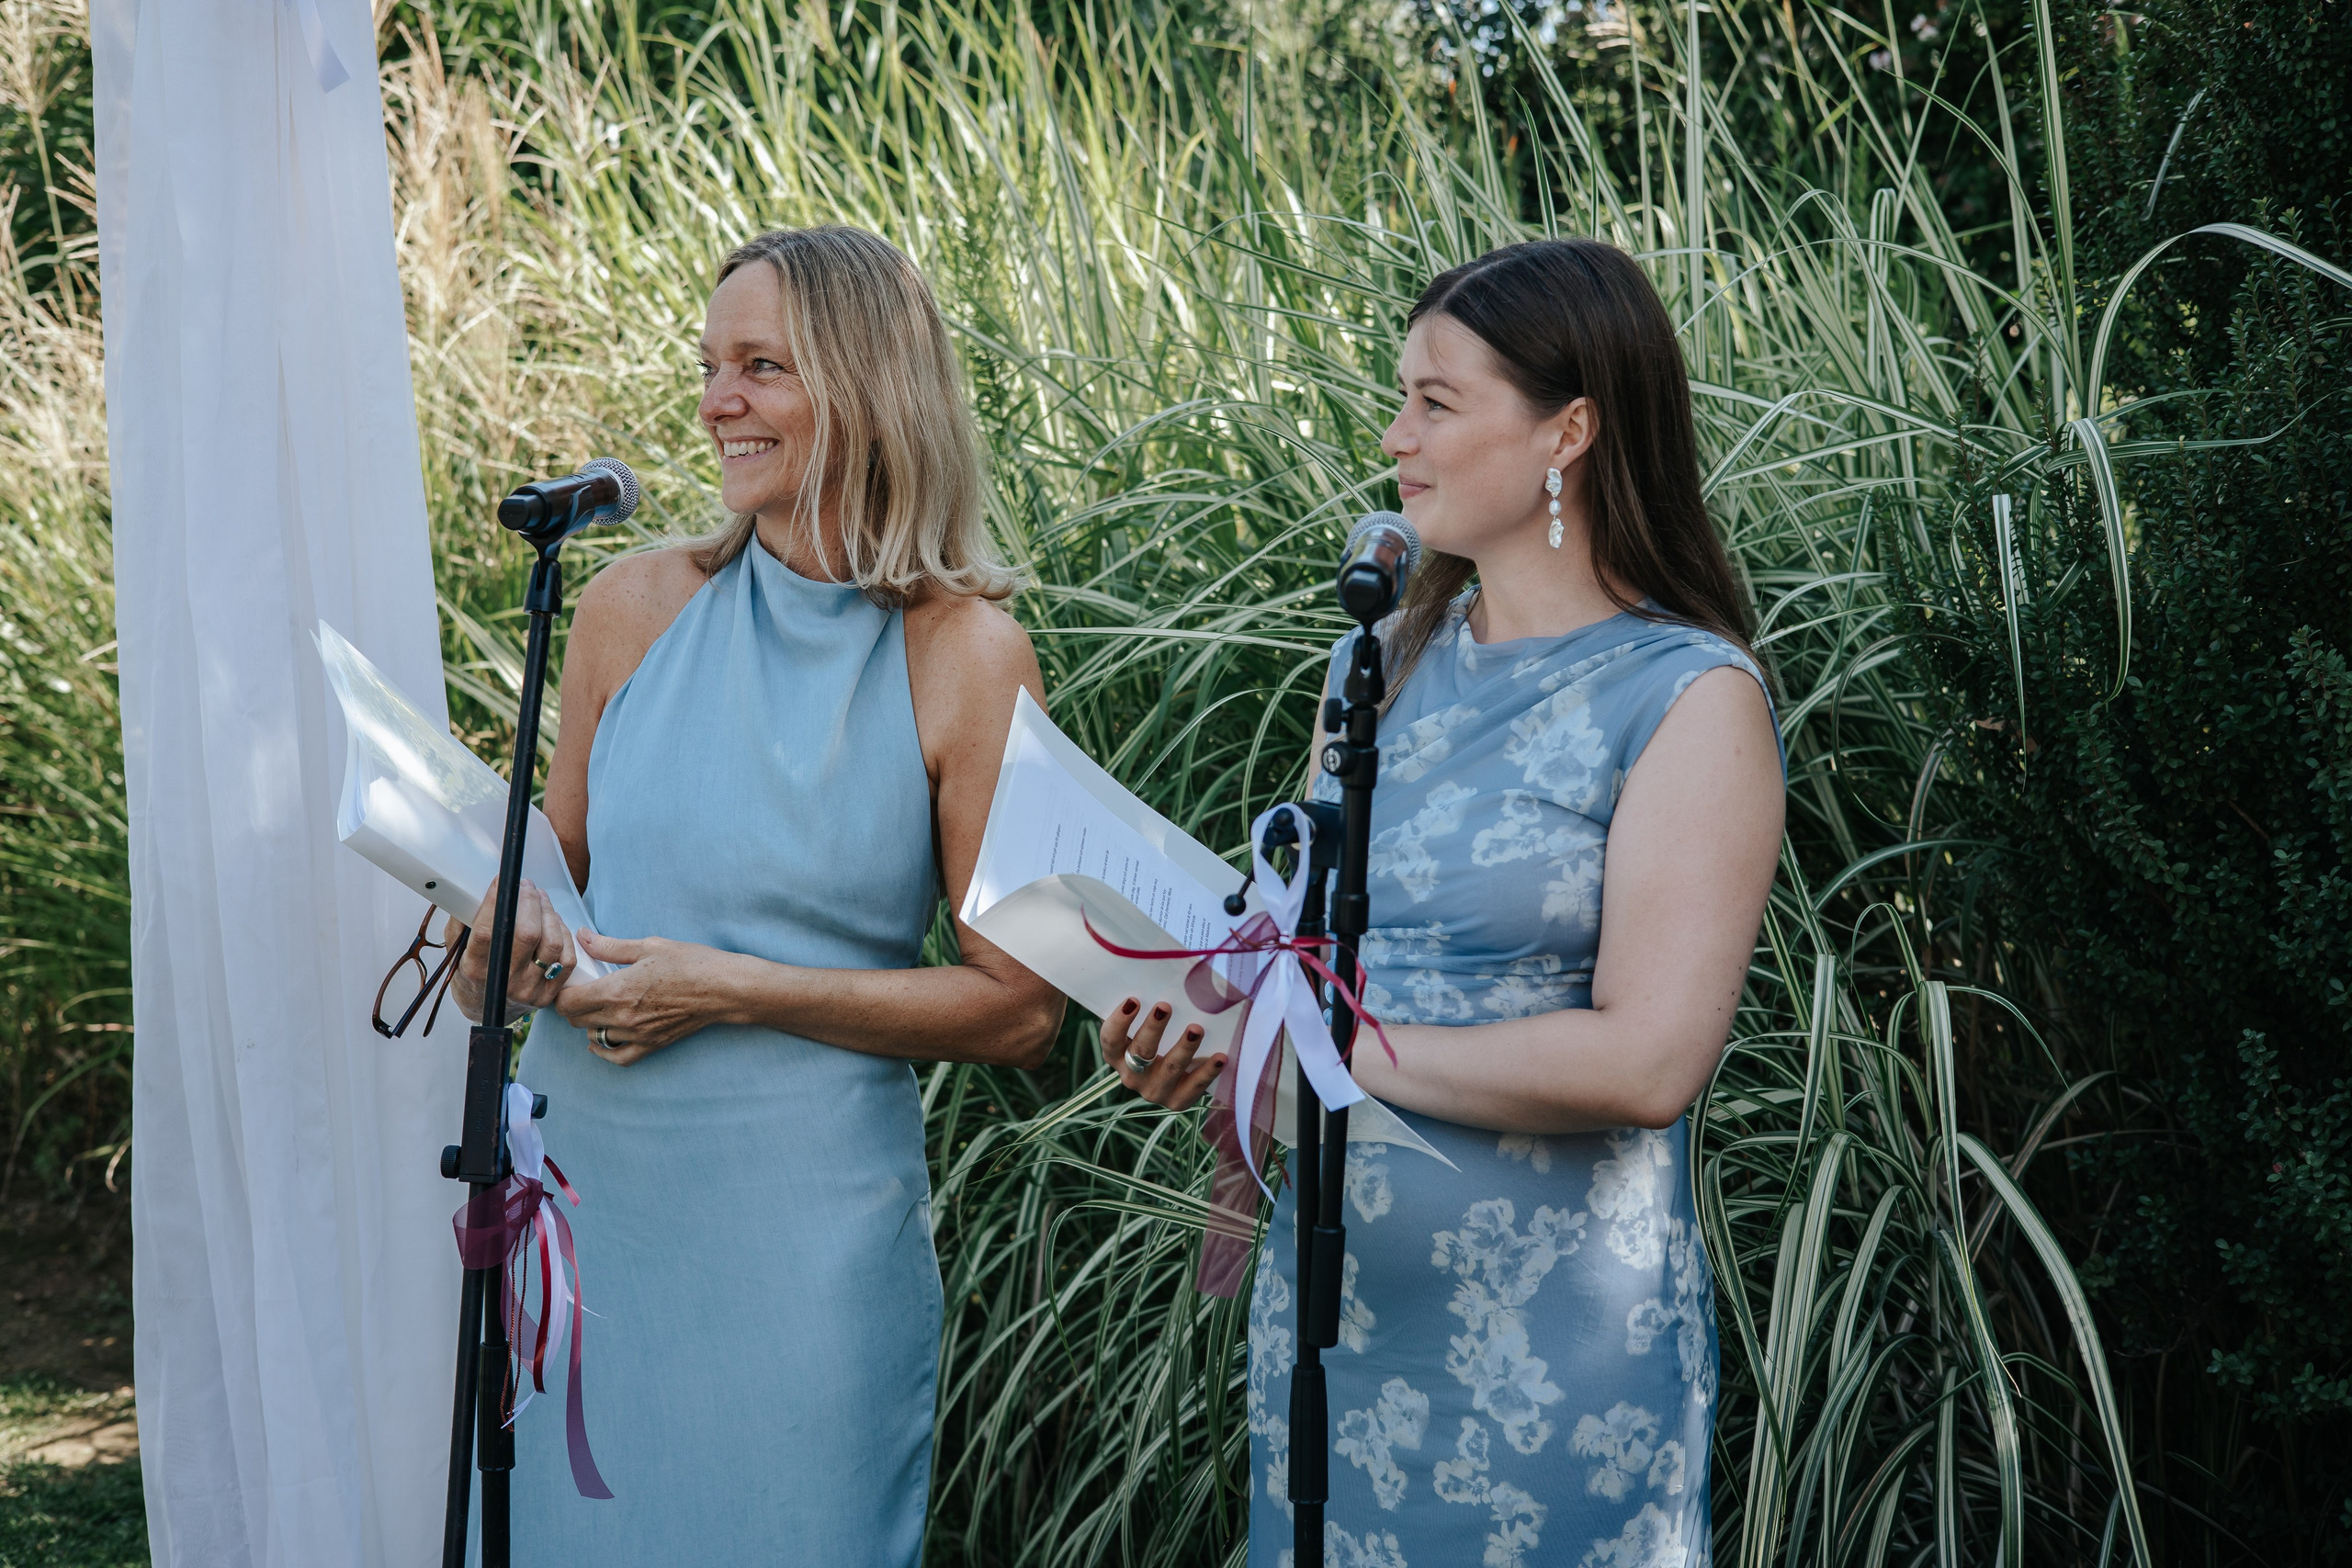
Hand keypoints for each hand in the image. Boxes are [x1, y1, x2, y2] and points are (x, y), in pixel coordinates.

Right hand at [447, 877, 575, 1023]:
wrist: (482, 1008)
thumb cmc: (470, 971)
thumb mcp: (455, 947)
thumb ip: (461, 921)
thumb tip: (472, 891)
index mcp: (476, 969)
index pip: (488, 931)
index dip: (496, 902)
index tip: (501, 881)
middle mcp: (504, 982)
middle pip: (527, 934)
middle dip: (529, 902)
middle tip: (526, 886)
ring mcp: (528, 990)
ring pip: (552, 943)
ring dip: (549, 914)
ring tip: (540, 899)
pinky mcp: (547, 995)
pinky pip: (567, 959)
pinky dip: (564, 935)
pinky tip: (554, 923)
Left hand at [554, 928, 744, 1065]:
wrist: (723, 988)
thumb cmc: (690, 962)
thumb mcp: (649, 946)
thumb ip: (610, 946)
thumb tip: (583, 937)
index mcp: (617, 989)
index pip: (568, 1002)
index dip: (562, 992)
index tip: (569, 982)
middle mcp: (622, 1016)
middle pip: (576, 1020)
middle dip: (572, 1006)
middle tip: (582, 991)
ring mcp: (636, 1034)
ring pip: (593, 1037)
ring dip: (589, 1024)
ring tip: (598, 1008)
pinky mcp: (651, 1044)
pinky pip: (618, 1058)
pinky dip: (604, 1052)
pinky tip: (599, 1041)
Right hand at [1101, 997, 1223, 1111]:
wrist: (1176, 1077)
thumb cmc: (1158, 1038)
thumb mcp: (1147, 1026)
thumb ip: (1150, 1005)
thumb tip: (1164, 969)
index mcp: (1117, 1055)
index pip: (1110, 1040)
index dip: (1119, 1021)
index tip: (1133, 1000)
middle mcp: (1132, 1076)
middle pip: (1141, 1051)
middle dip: (1154, 1028)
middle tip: (1166, 1006)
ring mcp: (1154, 1090)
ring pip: (1170, 1068)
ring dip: (1183, 1047)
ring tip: (1196, 1028)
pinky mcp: (1177, 1101)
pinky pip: (1194, 1086)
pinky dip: (1208, 1071)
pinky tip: (1220, 1057)